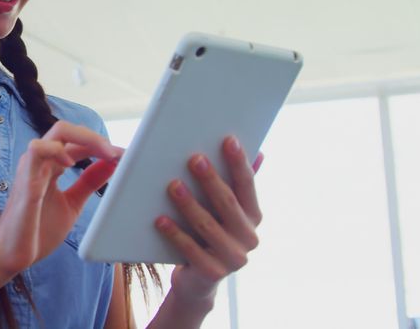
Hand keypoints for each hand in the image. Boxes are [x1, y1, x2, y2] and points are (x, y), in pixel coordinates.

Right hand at [0, 121, 122, 276]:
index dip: (102, 146)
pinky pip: (38, 150)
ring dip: (86, 138)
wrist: (13, 255)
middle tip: (116, 153)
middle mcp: (41, 161)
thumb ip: (88, 183)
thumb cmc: (37, 231)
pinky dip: (58, 151)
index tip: (124, 156)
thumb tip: (110, 164)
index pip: (78, 143)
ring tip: (105, 154)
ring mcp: (32, 167)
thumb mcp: (72, 204)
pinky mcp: (25, 179)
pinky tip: (72, 164)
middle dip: (97, 137)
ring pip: (58, 132)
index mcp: (51, 165)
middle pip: (69, 130)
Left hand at [155, 136, 263, 306]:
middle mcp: (249, 237)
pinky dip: (175, 234)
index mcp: (253, 216)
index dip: (239, 162)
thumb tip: (259, 152)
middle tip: (193, 158)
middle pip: (228, 203)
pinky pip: (191, 250)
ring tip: (172, 186)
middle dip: (211, 180)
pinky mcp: (213, 273)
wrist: (197, 279)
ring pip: (208, 225)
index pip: (247, 185)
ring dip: (189, 204)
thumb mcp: (221, 210)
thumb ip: (235, 184)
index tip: (228, 140)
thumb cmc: (207, 234)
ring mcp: (233, 258)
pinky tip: (160, 220)